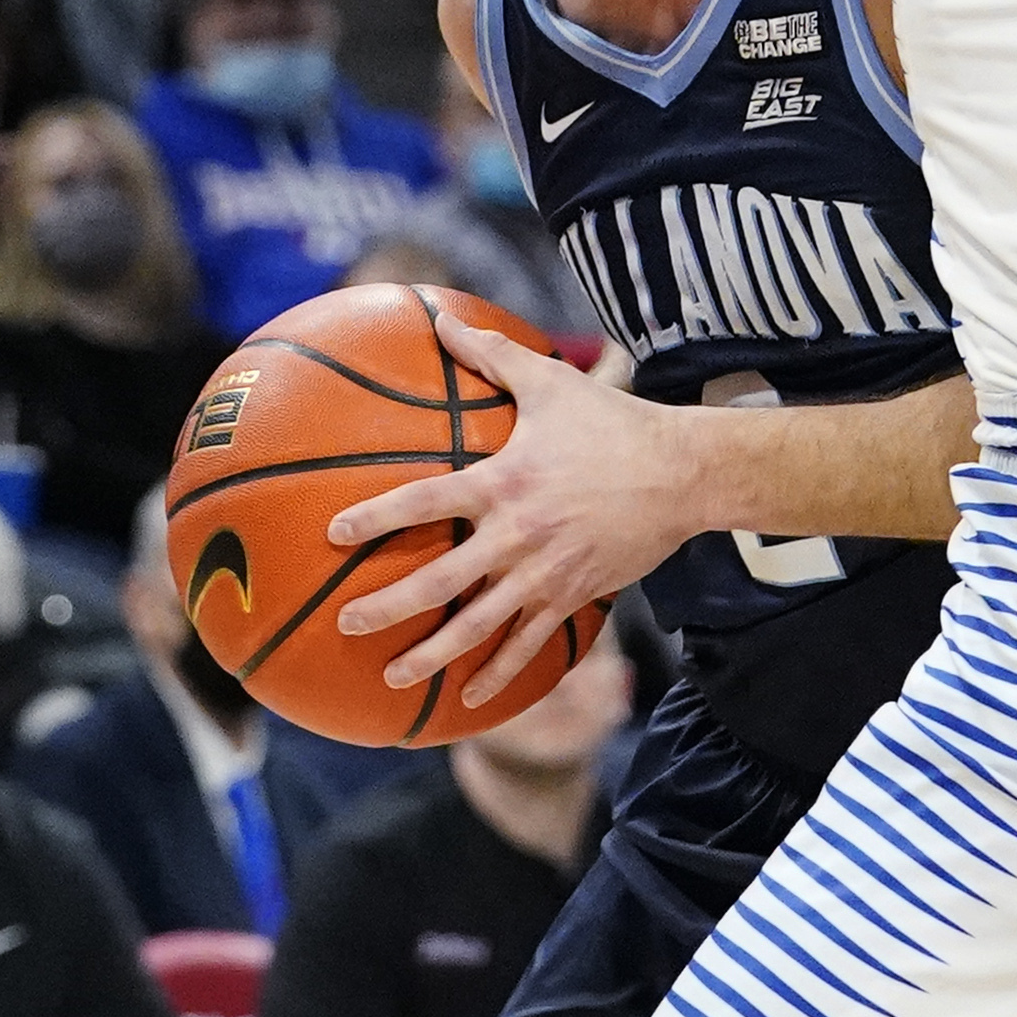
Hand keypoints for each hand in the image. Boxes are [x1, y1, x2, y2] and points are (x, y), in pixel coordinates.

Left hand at [327, 312, 698, 701]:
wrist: (683, 474)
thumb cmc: (613, 423)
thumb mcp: (551, 384)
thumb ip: (492, 355)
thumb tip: (443, 319)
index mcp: (504, 482)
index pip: (426, 502)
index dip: (377, 518)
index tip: (334, 533)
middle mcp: (518, 535)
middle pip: (441, 581)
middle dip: (389, 605)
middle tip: (347, 622)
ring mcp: (545, 572)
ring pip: (480, 624)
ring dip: (434, 654)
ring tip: (392, 675)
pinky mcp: (572, 595)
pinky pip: (531, 643)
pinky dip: (500, 673)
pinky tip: (471, 698)